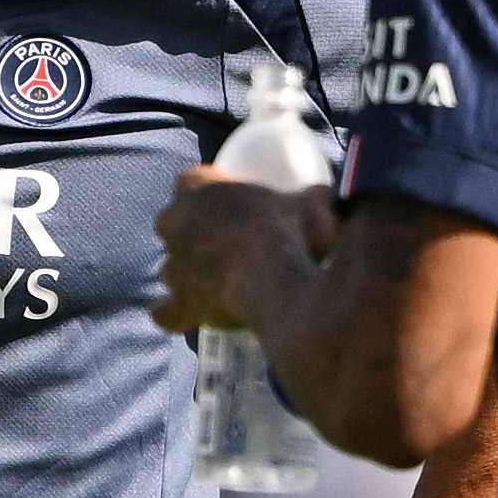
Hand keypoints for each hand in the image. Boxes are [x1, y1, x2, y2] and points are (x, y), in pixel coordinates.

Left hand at [152, 173, 335, 335]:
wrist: (279, 278)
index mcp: (197, 187)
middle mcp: (174, 223)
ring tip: (217, 283)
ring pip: (172, 268)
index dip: (207, 190)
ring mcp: (173, 265)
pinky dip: (176, 314)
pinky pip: (165, 311)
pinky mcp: (180, 302)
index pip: (190, 180)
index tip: (231, 202)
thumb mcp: (312, 203)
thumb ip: (316, 198)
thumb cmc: (293, 230)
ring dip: (189, 273)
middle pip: (174, 223)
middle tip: (225, 242)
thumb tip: (331, 199)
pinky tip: (190, 316)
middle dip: (192, 232)